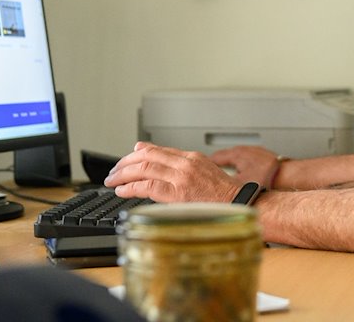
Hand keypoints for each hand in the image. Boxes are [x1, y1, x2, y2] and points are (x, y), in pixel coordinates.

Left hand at [103, 141, 238, 202]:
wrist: (240, 204)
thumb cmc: (224, 195)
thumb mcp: (205, 172)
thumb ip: (184, 167)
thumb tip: (163, 165)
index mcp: (192, 157)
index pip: (159, 149)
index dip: (138, 153)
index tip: (127, 158)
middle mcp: (185, 163)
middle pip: (147, 155)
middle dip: (126, 162)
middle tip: (114, 171)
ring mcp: (181, 176)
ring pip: (144, 168)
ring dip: (123, 174)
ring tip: (112, 180)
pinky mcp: (178, 193)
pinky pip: (147, 186)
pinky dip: (131, 187)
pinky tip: (122, 191)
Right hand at [210, 146, 281, 186]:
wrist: (286, 174)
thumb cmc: (266, 178)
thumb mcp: (239, 185)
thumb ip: (225, 186)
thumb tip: (214, 191)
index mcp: (235, 155)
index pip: (215, 157)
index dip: (206, 164)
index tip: (202, 169)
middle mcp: (244, 150)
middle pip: (225, 155)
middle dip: (217, 164)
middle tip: (212, 172)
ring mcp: (253, 151)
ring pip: (236, 156)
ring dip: (230, 164)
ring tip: (227, 174)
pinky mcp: (262, 155)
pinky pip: (246, 158)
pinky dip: (241, 164)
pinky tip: (244, 173)